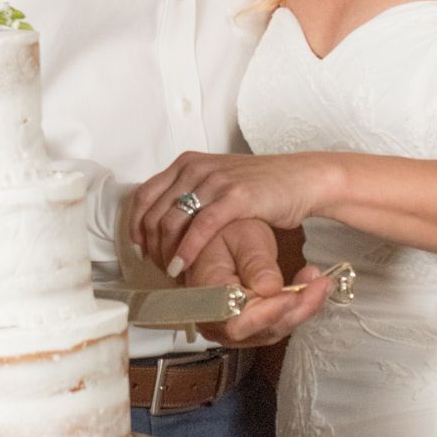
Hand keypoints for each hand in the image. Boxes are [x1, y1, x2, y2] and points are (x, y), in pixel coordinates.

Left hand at [132, 151, 332, 274]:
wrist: (301, 179)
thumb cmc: (261, 186)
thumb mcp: (217, 183)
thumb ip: (191, 195)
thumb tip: (164, 223)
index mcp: (187, 163)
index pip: (144, 195)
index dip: (135, 226)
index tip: (140, 250)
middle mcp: (195, 168)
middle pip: (153, 212)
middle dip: (150, 246)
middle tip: (157, 267)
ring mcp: (215, 181)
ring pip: (171, 221)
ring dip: (165, 252)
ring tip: (171, 272)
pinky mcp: (235, 196)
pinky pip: (201, 227)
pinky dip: (187, 250)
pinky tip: (184, 267)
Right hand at [187, 225, 330, 346]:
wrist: (215, 238)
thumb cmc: (224, 232)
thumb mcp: (243, 236)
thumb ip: (255, 262)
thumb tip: (270, 288)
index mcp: (206, 293)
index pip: (236, 319)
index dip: (268, 313)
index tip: (295, 294)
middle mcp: (213, 319)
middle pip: (259, 330)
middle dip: (295, 309)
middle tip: (320, 284)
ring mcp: (228, 327)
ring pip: (272, 331)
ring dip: (301, 309)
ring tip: (319, 282)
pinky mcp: (245, 327)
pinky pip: (274, 326)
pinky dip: (296, 310)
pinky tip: (310, 289)